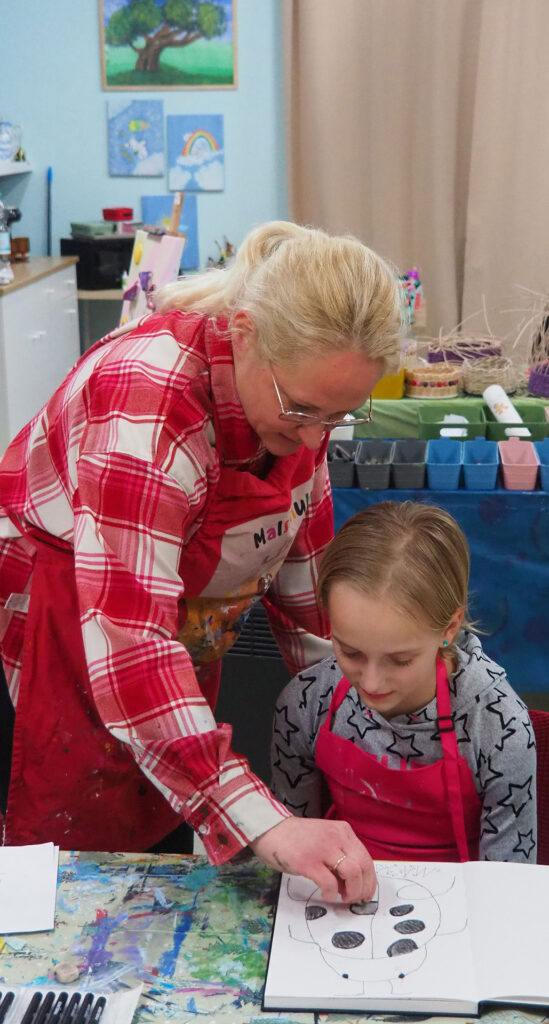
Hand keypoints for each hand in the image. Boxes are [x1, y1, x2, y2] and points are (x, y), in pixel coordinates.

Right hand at [250, 816, 375, 902]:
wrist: (270, 829)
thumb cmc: (296, 838)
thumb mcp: (325, 840)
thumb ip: (339, 856)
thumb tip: (350, 884)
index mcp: (342, 831)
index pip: (366, 858)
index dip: (369, 880)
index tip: (365, 893)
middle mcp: (336, 837)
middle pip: (363, 866)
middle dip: (363, 888)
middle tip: (353, 898)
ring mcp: (322, 849)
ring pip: (352, 873)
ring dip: (351, 891)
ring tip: (341, 896)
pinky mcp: (308, 862)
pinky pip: (329, 883)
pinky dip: (331, 893)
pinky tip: (325, 894)